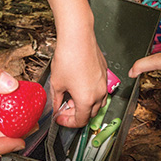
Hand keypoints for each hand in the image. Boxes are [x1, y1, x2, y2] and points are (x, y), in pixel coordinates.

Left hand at [30, 0, 107, 127]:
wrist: (78, 37)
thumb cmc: (68, 57)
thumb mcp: (56, 83)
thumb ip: (56, 100)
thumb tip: (56, 108)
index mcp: (87, 100)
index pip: (80, 121)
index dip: (68, 123)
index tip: (61, 118)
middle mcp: (99, 94)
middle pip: (89, 114)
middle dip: (76, 114)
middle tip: (64, 108)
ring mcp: (104, 84)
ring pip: (97, 103)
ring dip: (85, 105)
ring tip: (72, 97)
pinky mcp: (105, 74)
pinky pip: (100, 90)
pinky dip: (90, 94)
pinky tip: (79, 86)